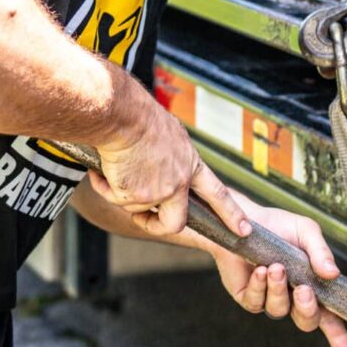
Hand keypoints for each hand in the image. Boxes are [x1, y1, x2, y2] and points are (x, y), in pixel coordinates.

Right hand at [91, 95, 250, 239]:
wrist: (123, 116)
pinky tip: (102, 169)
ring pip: (135, 207)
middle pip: (175, 222)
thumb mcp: (171, 134)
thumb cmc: (142, 118)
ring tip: (115, 165)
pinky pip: (114, 198)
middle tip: (144, 220)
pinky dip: (104, 186)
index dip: (231, 213)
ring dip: (121, 191)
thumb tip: (164, 165)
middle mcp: (178, 183)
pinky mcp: (134, 197)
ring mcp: (157, 192)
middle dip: (157, 225)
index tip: (244, 230)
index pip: (217, 193)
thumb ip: (173, 156)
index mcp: (190, 164)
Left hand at [210, 195, 346, 346]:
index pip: (330, 318)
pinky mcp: (248, 297)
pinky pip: (256, 302)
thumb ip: (321, 252)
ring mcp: (269, 299)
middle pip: (307, 321)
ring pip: (279, 310)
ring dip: (279, 289)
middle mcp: (292, 297)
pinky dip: (259, 286)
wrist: (243, 218)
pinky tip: (260, 270)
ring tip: (275, 267)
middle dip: (308, 310)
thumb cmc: (278, 226)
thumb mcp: (306, 232)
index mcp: (312, 285)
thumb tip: (333, 274)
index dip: (339, 340)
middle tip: (304, 290)